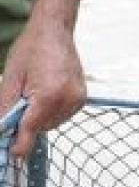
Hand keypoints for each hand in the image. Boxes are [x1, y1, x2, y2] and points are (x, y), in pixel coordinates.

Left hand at [0, 19, 85, 157]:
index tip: (15, 154)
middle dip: (28, 124)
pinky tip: (46, 96)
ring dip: (40, 118)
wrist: (54, 32)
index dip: (21, 142)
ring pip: (53, 123)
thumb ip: (6, 106)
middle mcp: (67, 100)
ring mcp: (77, 100)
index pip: (32, 126)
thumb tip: (1, 127)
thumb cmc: (31, 49)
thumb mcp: (11, 77)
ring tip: (34, 96)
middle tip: (19, 107)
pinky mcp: (82, 99)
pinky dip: (51, 112)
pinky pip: (63, 115)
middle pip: (42, 126)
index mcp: (48, 94)